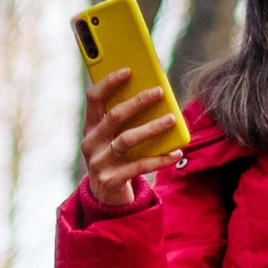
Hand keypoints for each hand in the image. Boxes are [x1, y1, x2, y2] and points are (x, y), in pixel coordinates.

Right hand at [81, 67, 183, 205]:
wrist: (106, 197)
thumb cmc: (116, 158)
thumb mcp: (113, 138)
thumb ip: (124, 120)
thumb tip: (154, 96)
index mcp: (90, 127)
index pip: (94, 98)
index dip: (109, 82)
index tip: (128, 70)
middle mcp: (91, 143)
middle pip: (114, 116)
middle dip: (138, 101)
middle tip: (159, 91)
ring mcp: (99, 163)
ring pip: (127, 140)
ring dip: (152, 128)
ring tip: (172, 119)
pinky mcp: (112, 180)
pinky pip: (140, 166)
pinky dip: (160, 158)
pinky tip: (176, 152)